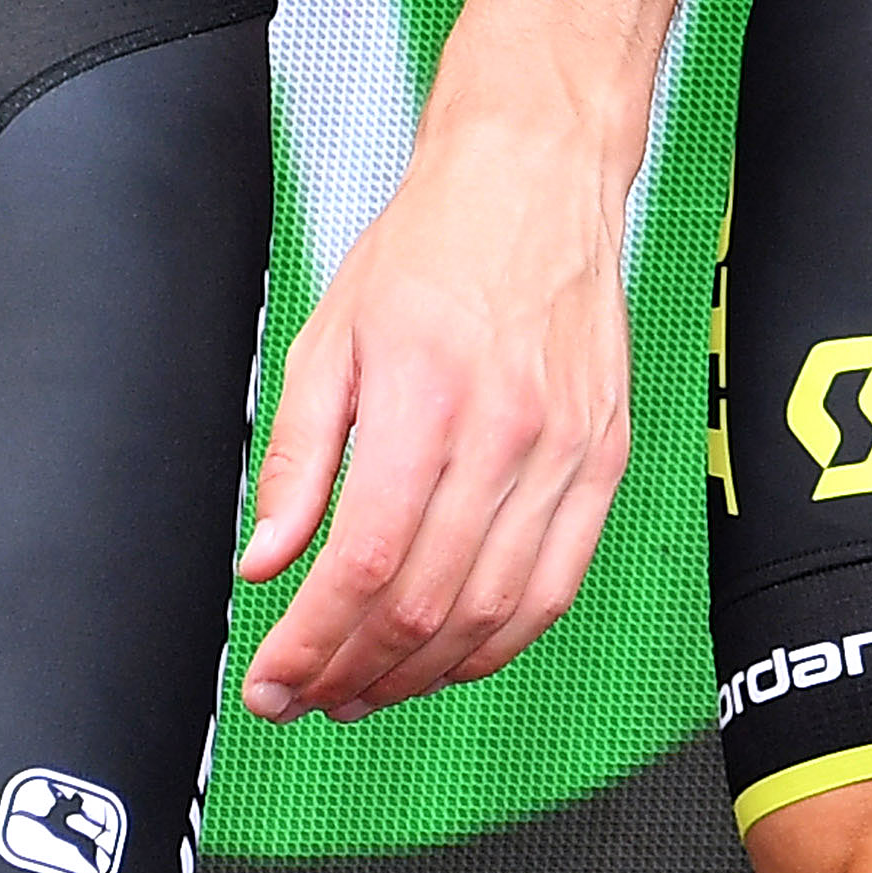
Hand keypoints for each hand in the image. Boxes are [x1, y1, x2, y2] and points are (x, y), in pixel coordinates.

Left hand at [232, 104, 636, 718]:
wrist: (537, 178)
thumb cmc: (434, 245)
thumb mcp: (330, 337)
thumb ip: (296, 458)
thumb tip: (266, 559)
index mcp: (423, 396)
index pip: (361, 562)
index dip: (310, 643)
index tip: (272, 678)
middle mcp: (503, 430)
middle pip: (423, 603)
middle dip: (351, 672)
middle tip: (306, 694)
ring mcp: (564, 449)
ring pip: (492, 612)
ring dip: (420, 674)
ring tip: (367, 689)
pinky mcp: (604, 459)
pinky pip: (558, 586)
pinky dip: (501, 642)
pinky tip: (452, 656)